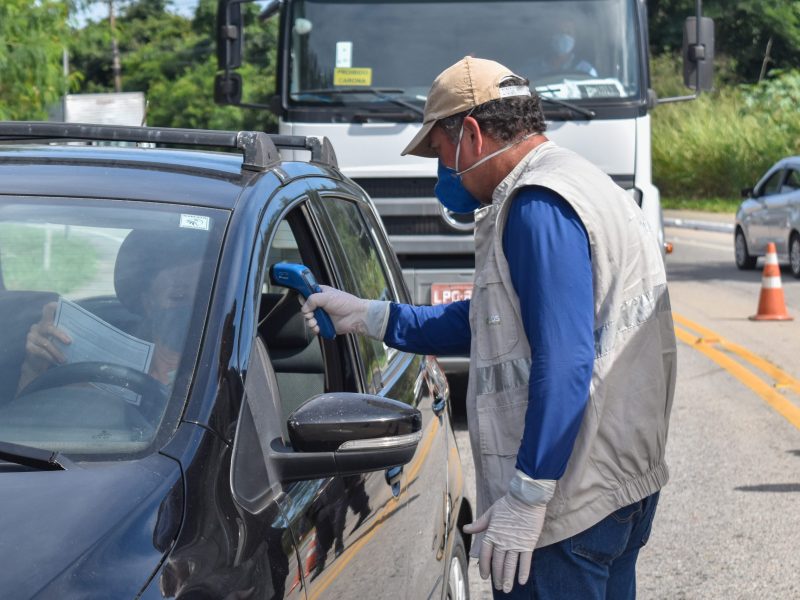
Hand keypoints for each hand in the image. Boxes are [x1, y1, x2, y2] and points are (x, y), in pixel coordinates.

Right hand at [18, 301, 71, 392]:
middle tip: (69, 342)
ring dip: (57, 351)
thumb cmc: (56, 348)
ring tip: (65, 359)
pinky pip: (41, 352)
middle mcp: (38, 327)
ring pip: (46, 343)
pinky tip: (57, 361)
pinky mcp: (29, 347)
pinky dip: (50, 357)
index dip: (54, 306)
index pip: (48, 309)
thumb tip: (89, 331)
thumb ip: (69, 333)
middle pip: (48, 327)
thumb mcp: (62, 340)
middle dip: (60, 334)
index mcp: (47, 321)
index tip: (61, 306)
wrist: (39, 364)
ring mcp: (32, 337)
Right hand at [300, 285, 388, 338]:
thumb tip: (304, 308)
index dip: (304, 299)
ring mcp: (322, 315)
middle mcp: (320, 304)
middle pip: (305, 309)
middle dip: (307, 314)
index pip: (306, 294)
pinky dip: (314, 329)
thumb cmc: (345, 303)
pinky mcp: (324, 325)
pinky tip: (318, 328)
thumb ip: (313, 299)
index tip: (305, 303)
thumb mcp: (327, 297)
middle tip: (311, 315)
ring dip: (310, 322)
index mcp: (320, 293)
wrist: (356, 316)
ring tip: (315, 323)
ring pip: (309, 319)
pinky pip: (314, 328)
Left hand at [462, 473, 554, 592]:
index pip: (485, 555)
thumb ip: (479, 524)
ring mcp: (515, 543)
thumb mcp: (491, 512)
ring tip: (507, 589)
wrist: (526, 497)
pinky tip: (521, 581)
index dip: (484, 567)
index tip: (484, 576)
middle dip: (497, 577)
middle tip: (499, 587)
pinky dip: (523, 572)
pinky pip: (525, 561)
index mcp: (491, 534)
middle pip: (498, 563)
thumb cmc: (508, 504)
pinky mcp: (528, 543)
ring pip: (510, 565)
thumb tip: (466, 528)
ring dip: (508, 578)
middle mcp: (502, 541)